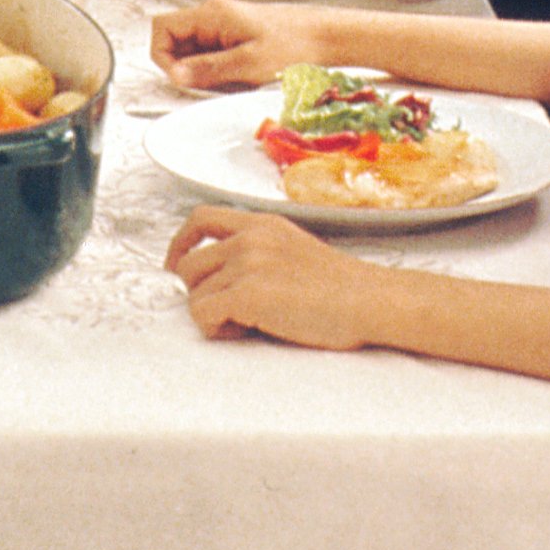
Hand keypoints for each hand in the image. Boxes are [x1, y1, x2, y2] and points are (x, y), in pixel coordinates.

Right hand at [150, 0, 320, 90]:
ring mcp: (223, 26)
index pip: (163, 28)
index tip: (180, 77)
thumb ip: (208, 69)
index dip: (162, 55)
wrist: (327, 38)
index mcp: (212, 14)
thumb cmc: (295, 45)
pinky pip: (211, 53)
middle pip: (175, 40)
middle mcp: (213, 16)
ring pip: (192, 50)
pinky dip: (216, 69)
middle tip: (206, 84)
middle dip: (184, 66)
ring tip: (227, 81)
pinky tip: (236, 77)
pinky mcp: (234, 36)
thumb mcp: (248, 63)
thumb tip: (175, 75)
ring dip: (201, 70)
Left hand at [165, 205, 375, 347]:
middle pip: (188, 264)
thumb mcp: (296, 249)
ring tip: (249, 323)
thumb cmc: (343, 288)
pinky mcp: (248, 294)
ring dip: (213, 314)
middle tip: (229, 312)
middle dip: (198, 291)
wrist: (373, 301)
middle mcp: (250, 238)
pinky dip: (216, 329)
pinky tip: (246, 332)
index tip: (176, 266)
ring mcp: (247, 263)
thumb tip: (223, 276)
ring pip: (194, 293)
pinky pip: (202, 314)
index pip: (201, 218)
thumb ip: (260, 251)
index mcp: (262, 224)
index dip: (181, 243)